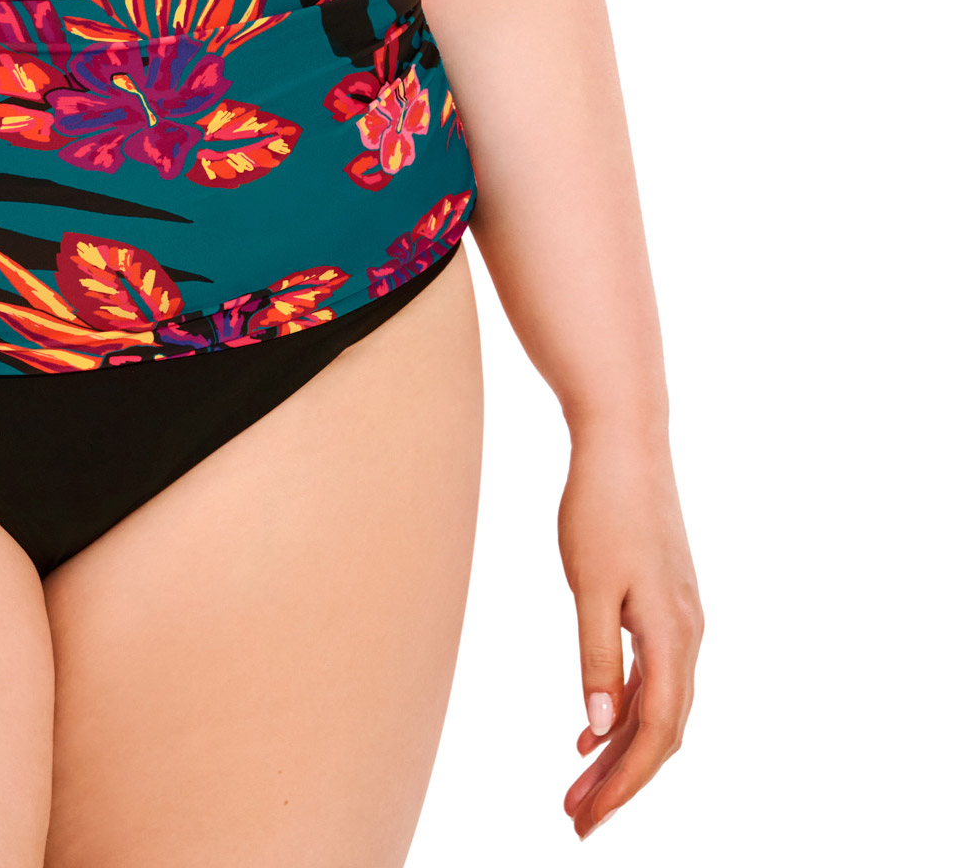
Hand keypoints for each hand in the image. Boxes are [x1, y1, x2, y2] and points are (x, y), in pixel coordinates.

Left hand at [557, 433, 702, 836]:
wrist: (624, 441)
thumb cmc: (601, 506)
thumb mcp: (590, 585)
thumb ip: (597, 657)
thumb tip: (601, 729)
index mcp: (674, 636)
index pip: (656, 734)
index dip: (624, 784)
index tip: (586, 820)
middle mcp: (687, 635)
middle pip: (661, 731)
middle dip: (620, 783)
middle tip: (575, 821)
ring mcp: (679, 620)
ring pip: (657, 706)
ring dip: (619, 752)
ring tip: (576, 788)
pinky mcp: (663, 604)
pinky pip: (652, 676)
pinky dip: (624, 710)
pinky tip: (590, 731)